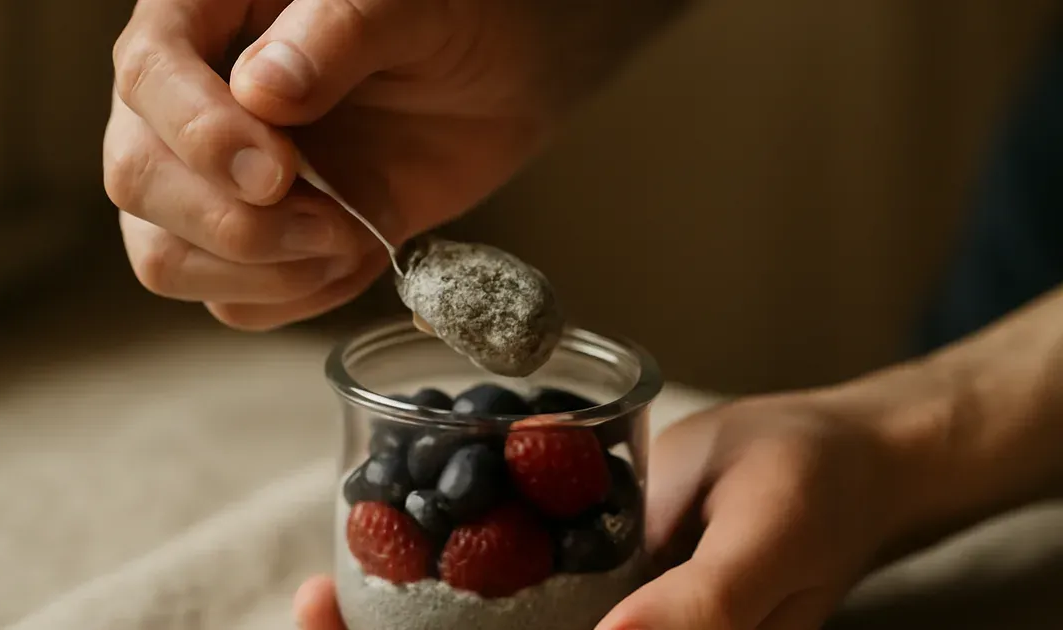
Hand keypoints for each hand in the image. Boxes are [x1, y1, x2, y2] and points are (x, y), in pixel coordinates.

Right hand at [104, 0, 607, 329]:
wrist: (496, 80)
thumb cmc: (449, 18)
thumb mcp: (408, 4)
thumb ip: (337, 32)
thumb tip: (261, 90)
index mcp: (205, 17)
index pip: (149, 76)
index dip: (200, 135)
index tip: (274, 173)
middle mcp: (189, 104)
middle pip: (137, 179)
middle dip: (230, 222)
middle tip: (326, 218)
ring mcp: (216, 183)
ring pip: (166, 256)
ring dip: (258, 272)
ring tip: (345, 236)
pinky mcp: (260, 243)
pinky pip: (236, 302)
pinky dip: (295, 297)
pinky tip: (351, 254)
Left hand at [291, 366, 952, 629]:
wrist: (830, 448)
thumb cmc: (816, 495)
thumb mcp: (767, 544)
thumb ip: (702, 606)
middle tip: (310, 608)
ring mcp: (586, 612)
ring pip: (479, 628)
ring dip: (396, 616)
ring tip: (315, 589)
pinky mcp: (577, 566)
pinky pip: (498, 575)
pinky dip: (437, 559)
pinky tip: (378, 535)